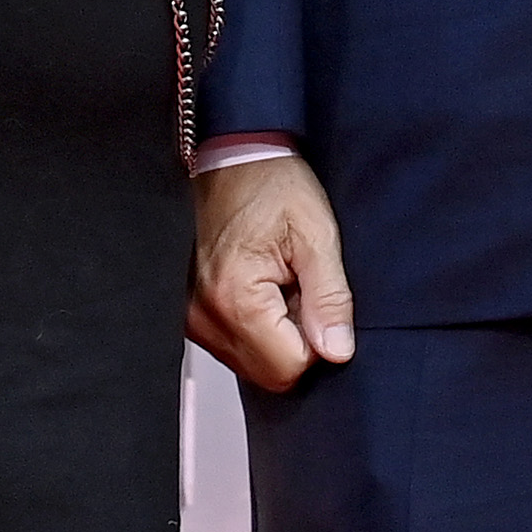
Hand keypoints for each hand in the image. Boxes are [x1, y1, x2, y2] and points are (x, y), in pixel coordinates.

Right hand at [191, 154, 358, 391]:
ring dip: (277, 334)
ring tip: (281, 282)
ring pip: (253, 364)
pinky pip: (236, 345)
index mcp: (235, 298)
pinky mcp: (193, 314)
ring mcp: (194, 318)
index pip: (290, 367)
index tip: (318, 299)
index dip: (318, 341)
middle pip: (270, 373)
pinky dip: (258, 326)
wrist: (234, 157)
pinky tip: (265, 287)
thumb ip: (330, 298)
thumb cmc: (272, 184)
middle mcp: (205, 316)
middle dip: (297, 340)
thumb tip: (338, 351)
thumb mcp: (317, 234)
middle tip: (301, 287)